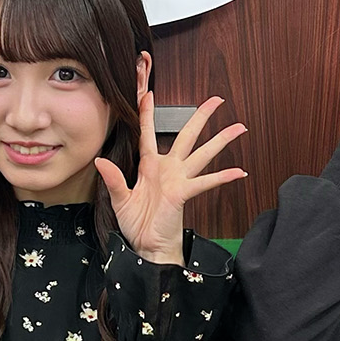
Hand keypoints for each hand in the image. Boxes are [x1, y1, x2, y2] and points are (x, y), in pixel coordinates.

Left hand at [95, 93, 245, 265]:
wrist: (148, 246)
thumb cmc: (137, 224)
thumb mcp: (120, 199)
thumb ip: (113, 179)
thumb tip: (101, 160)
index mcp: (149, 166)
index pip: (148, 133)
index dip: (148, 114)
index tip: (148, 94)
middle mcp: (167, 169)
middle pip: (187, 135)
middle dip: (200, 117)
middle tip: (215, 100)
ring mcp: (179, 180)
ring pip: (203, 153)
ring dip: (221, 140)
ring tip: (238, 128)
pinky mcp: (184, 193)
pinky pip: (205, 182)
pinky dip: (223, 177)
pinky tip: (239, 172)